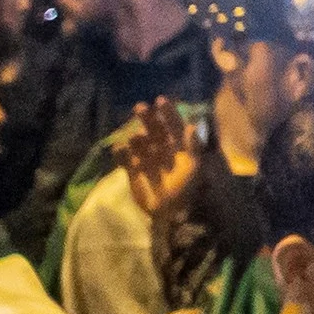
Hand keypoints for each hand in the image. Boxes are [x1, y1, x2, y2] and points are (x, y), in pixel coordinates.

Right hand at [117, 99, 202, 221]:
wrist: (172, 213)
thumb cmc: (188, 189)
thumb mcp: (194, 167)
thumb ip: (193, 147)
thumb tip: (193, 125)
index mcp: (179, 145)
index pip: (173, 124)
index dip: (168, 112)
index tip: (160, 100)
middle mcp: (162, 148)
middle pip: (154, 129)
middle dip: (148, 118)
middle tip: (140, 108)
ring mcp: (147, 158)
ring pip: (139, 142)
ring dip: (136, 137)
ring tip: (136, 137)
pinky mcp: (133, 171)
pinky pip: (125, 159)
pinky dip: (121, 153)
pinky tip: (119, 148)